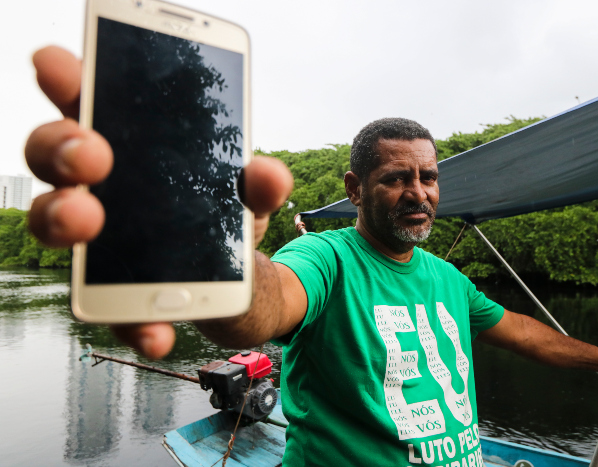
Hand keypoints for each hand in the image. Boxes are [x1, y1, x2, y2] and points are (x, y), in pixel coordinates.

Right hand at [25, 46, 292, 358]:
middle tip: (91, 153)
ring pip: (54, 222)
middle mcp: (100, 187)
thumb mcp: (251, 196)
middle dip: (61, 148)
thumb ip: (259, 181)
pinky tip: (157, 333)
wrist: (237, 283)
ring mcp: (98, 239)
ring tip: (89, 222)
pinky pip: (105, 306)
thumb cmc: (225, 217)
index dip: (68, 81)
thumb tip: (268, 175)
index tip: (56, 65)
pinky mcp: (113, 291)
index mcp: (131, 148)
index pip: (90, 103)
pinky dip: (130, 321)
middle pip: (53, 155)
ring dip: (62, 218)